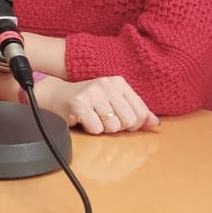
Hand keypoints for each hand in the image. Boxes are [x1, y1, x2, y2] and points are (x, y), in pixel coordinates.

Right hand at [43, 76, 158, 134]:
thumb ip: (135, 110)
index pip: (141, 112)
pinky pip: (96, 129)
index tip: (122, 121)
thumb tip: (155, 123)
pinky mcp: (79, 104)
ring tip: (93, 118)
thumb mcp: (114, 101)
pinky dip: (90, 130)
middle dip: (117, 127)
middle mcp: (106, 84)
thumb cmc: (88, 101)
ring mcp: (92, 93)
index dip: (134, 124)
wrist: (56, 95)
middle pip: (128, 121)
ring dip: (102, 128)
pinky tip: (84, 120)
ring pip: (112, 127)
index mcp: (119, 82)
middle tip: (104, 120)